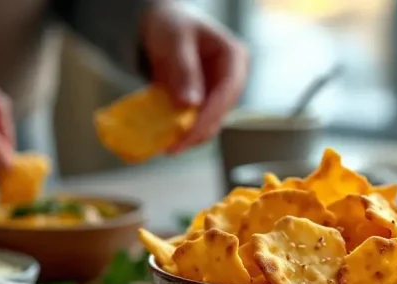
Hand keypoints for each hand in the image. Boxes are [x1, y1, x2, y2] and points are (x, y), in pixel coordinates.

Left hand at [142, 2, 247, 152]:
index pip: (228, 92)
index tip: (190, 133)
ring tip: (167, 146)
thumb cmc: (171, 25)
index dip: (210, 115)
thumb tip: (190, 104)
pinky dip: (182, 132)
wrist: (161, 26)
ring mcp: (219, 93)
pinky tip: (167, 139)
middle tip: (173, 146)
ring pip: (211, 123)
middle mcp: (232, 78)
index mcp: (234, 57)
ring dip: (190, 137)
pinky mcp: (205, 104)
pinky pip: (197, 123)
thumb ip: (183, 69)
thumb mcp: (175, 40)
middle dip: (198, 132)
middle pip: (221, 112)